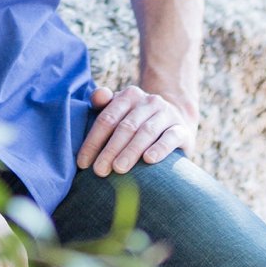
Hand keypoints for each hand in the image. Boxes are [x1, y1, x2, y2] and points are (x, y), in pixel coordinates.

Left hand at [78, 84, 196, 177]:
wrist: (175, 123)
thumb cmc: (137, 121)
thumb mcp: (120, 111)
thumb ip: (103, 104)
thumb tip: (98, 95)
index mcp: (129, 95)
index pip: (107, 118)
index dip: (93, 141)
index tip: (83, 163)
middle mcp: (149, 101)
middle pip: (126, 126)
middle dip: (110, 149)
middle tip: (99, 171)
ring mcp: (167, 114)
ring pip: (146, 131)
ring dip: (131, 151)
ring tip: (119, 169)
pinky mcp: (182, 129)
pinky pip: (171, 137)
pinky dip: (159, 148)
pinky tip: (149, 159)